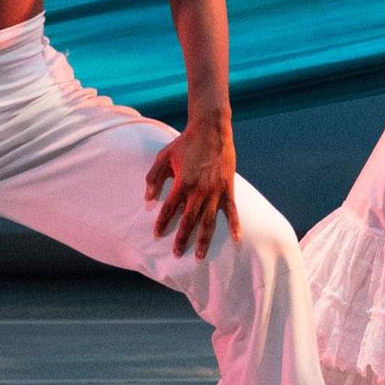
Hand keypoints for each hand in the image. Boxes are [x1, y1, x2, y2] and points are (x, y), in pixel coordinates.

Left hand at [144, 119, 242, 258]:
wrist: (211, 129)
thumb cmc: (185, 143)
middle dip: (182, 239)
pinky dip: (235, 225)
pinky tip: (237, 239)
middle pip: (189, 221)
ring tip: (198, 256)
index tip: (157, 235)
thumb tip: (147, 198)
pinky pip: (232, 211)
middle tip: (176, 254)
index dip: (162, 223)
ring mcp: (215, 191)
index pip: (169, 209)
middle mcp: (199, 190)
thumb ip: (153, 177)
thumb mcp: (163, 157)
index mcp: (182, 183)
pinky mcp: (228, 188)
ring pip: (208, 221)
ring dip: (203, 240)